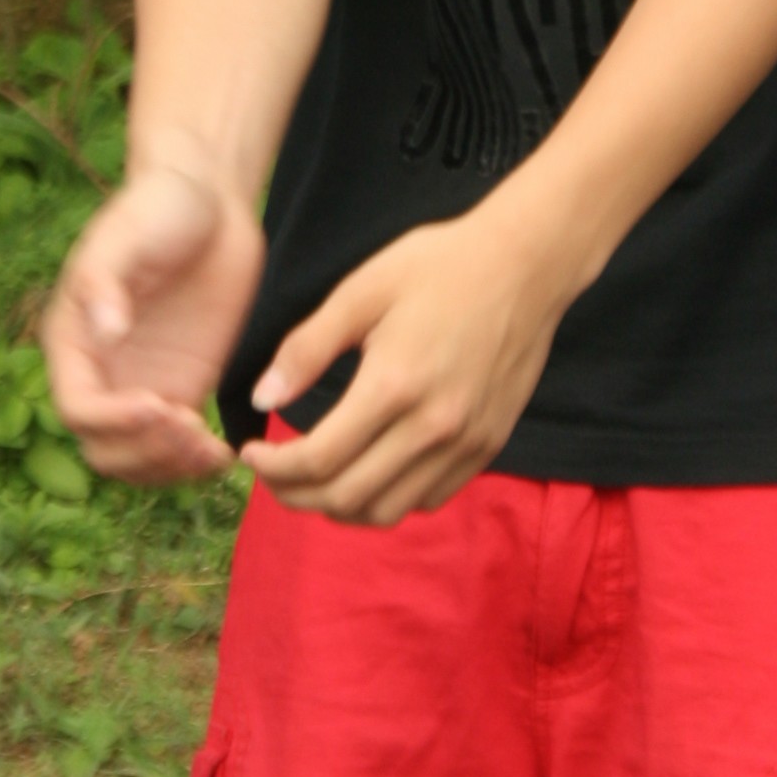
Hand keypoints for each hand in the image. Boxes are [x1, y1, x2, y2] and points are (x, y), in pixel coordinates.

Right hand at [42, 164, 265, 483]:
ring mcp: (141, 385)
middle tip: (192, 428)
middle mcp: (102, 372)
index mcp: (74, 340)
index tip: (159, 405)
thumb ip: (106, 279)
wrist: (210, 199)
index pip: (77, 407)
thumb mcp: (128, 231)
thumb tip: (104, 333)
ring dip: (169, 468)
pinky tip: (223, 453)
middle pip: (104, 449)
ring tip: (209, 447)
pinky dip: (194, 464)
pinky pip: (176, 448)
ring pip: (138, 461)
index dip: (112, 420)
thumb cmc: (160, 205)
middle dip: (145, 451)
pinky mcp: (181, 388)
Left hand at [238, 203, 572, 526]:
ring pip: (386, 512)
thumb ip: (307, 349)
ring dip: (338, 507)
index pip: (317, 460)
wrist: (526, 264)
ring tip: (313, 478)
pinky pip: (427, 499)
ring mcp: (465, 443)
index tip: (250, 452)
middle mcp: (431, 428)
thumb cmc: (438, 266)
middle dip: (294, 495)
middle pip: (346, 499)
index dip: (272, 467)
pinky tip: (368, 469)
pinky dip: (387, 498)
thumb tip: (262, 398)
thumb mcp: (361, 291)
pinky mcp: (488, 446)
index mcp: (393, 386)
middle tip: (271, 471)